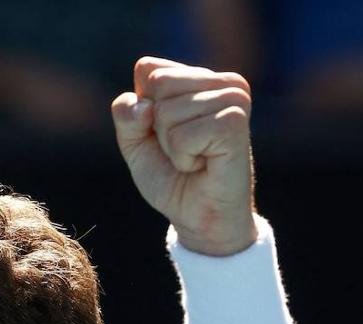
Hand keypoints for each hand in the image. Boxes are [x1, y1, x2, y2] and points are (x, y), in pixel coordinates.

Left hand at [111, 57, 257, 255]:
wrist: (196, 215)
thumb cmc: (171, 175)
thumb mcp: (134, 142)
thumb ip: (126, 115)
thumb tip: (143, 105)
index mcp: (200, 76)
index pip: (148, 69)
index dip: (142, 110)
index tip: (164, 133)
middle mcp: (224, 81)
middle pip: (159, 85)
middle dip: (158, 126)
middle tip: (182, 149)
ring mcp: (235, 98)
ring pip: (169, 111)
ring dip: (172, 144)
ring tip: (195, 157)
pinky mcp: (236, 122)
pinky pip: (183, 134)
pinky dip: (183, 156)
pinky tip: (204, 163)